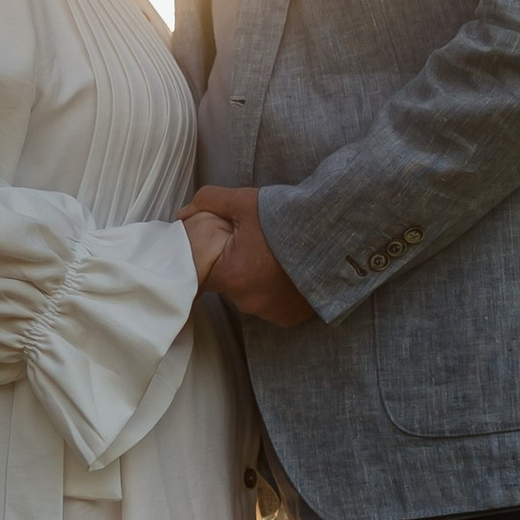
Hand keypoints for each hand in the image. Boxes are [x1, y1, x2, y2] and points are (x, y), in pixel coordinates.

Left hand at [185, 184, 317, 328]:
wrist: (336, 233)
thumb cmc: (287, 217)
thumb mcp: (244, 202)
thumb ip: (208, 202)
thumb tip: (183, 213)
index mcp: (232, 277)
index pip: (205, 274)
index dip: (213, 257)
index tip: (227, 246)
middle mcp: (249, 302)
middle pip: (231, 284)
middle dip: (238, 266)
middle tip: (257, 244)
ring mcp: (272, 313)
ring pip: (253, 296)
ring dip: (259, 280)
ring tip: (278, 256)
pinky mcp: (292, 317)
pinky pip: (276, 306)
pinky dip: (280, 292)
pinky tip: (291, 272)